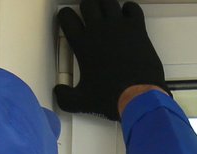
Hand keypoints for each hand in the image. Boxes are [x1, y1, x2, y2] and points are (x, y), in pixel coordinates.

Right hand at [54, 0, 168, 119]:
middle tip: (91, 18)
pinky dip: (129, 9)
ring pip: (108, 1)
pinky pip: (132, 8)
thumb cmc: (110, 97)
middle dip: (87, 9)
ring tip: (107, 16)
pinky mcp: (137, 28)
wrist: (139, 96)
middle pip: (87, 4)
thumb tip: (58, 92)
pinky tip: (127, 18)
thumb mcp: (82, 102)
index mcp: (82, 44)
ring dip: (106, 6)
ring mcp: (119, 26)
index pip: (66, 17)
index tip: (70, 24)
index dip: (66, 18)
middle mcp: (98, 30)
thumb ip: (65, 97)